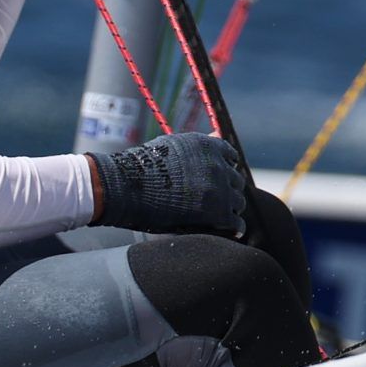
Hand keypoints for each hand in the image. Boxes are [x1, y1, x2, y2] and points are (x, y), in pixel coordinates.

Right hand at [88, 131, 245, 236]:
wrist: (127, 187)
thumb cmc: (142, 167)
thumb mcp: (172, 145)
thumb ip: (199, 144)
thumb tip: (218, 133)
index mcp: (207, 146)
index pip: (230, 157)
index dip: (225, 168)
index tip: (218, 178)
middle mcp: (218, 165)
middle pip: (236, 181)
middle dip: (227, 190)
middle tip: (217, 201)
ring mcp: (220, 189)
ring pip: (238, 202)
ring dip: (230, 209)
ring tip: (220, 219)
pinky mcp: (218, 213)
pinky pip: (236, 223)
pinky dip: (234, 229)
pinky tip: (229, 232)